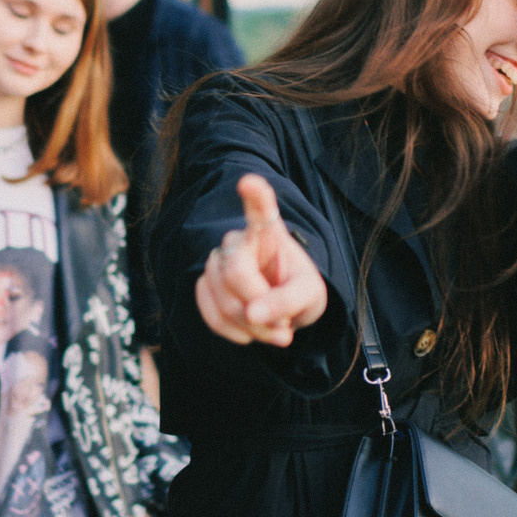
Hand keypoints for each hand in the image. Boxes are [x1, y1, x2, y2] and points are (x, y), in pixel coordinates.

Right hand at [195, 174, 327, 346]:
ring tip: (274, 330)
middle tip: (285, 327)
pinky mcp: (205, 287)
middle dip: (260, 309)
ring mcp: (217, 263)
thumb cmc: (299, 290)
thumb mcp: (310, 295)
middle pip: (235, 274)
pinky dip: (235, 333)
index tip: (249, 183)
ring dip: (253, 328)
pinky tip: (251, 332)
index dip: (255, 197)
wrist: (284, 307)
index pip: (260, 210)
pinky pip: (211, 316)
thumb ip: (289, 302)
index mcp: (268, 234)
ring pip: (223, 301)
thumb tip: (253, 313)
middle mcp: (237, 241)